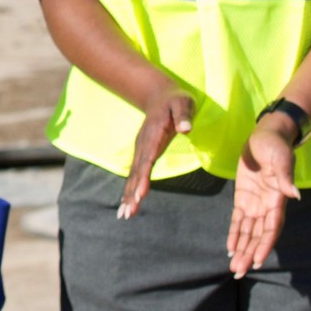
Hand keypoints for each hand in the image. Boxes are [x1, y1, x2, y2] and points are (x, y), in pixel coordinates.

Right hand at [118, 82, 195, 218]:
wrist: (158, 96)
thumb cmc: (175, 101)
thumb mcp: (183, 104)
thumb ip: (184, 116)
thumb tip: (186, 129)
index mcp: (153, 135)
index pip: (147, 159)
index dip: (143, 178)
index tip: (139, 194)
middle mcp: (143, 145)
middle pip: (137, 172)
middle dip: (132, 193)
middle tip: (128, 213)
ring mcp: (141, 150)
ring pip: (133, 175)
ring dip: (128, 195)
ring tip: (124, 214)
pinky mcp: (142, 154)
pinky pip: (136, 174)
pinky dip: (130, 189)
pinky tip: (128, 203)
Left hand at [228, 115, 300, 276]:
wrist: (266, 135)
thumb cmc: (276, 146)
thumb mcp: (281, 158)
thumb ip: (286, 177)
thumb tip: (294, 195)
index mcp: (277, 200)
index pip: (271, 228)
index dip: (264, 244)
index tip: (256, 261)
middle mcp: (267, 206)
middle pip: (258, 235)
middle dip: (249, 253)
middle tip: (238, 272)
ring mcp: (255, 203)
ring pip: (247, 231)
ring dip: (241, 249)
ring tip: (233, 267)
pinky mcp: (243, 197)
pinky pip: (238, 220)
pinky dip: (234, 234)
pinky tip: (230, 248)